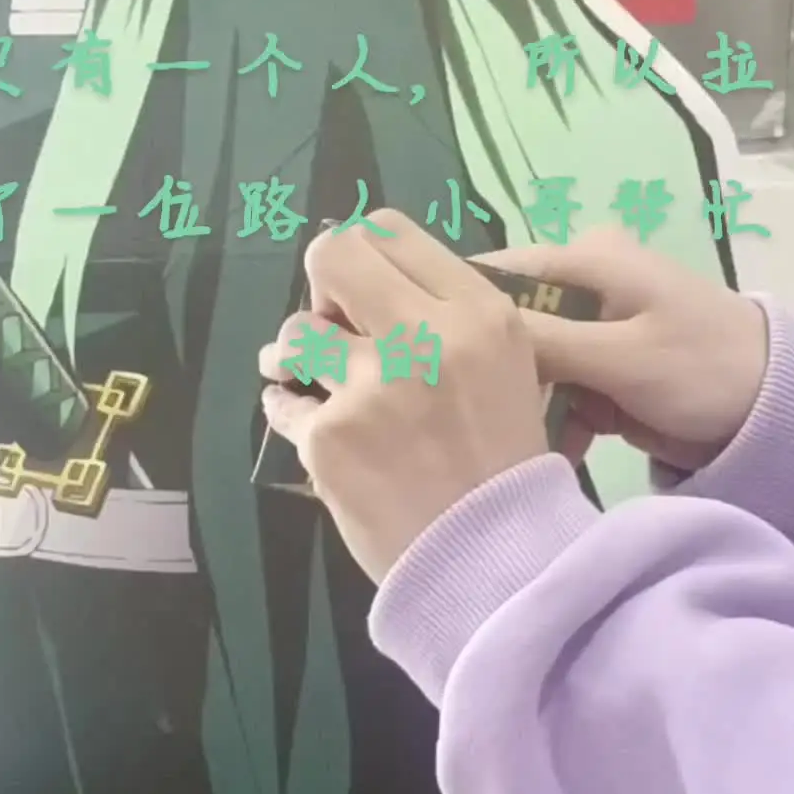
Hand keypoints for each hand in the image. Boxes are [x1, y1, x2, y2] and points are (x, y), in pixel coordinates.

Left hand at [258, 214, 550, 583]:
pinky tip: (310, 427)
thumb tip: (371, 291)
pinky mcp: (329, 436)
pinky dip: (290, 414)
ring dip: (296, 355)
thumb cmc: (504, 467)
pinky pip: (282, 404)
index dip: (364, 257)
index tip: (362, 294)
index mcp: (478, 313)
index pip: (392, 232)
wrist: (494, 561)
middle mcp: (425, 336)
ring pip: (296, 331)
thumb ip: (450, 321)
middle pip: (334, 255)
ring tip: (309, 380)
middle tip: (328, 322)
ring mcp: (372, 385)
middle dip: (320, 285)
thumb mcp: (510, 371)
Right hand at [478, 227, 768, 473]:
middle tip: (465, 422)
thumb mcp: (621, 355)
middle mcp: (579, 289)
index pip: (492, 273)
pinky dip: (550, 424)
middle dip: (487, 375)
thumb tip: (460, 331)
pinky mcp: (599, 376)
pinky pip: (554, 396)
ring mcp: (589, 335)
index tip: (418, 359)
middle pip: (502, 328)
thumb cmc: (703, 367)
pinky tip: (546, 458)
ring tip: (511, 448)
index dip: (451, 311)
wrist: (775, 412)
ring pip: (525, 369)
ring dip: (520, 408)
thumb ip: (545, 343)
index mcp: (584, 261)